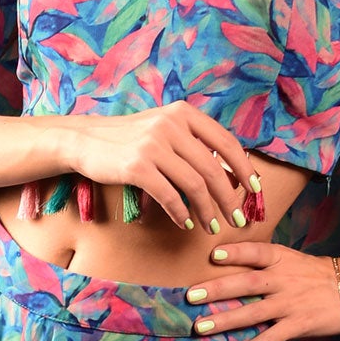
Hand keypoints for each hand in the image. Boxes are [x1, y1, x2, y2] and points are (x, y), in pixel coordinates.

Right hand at [57, 104, 264, 233]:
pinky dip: (181, 213)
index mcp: (184, 113)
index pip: (226, 142)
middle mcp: (171, 125)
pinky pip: (169, 195)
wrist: (84, 140)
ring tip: (213, 227)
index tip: (255, 190)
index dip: (244, 168)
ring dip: (208, 210)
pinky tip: (185, 224)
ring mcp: (153, 145)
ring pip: (195, 184)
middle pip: (213, 168)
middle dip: (230, 199)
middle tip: (238, 219)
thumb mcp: (163, 128)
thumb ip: (193, 142)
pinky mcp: (137, 166)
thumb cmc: (128, 140)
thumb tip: (230, 172)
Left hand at [185, 239, 339, 340]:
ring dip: (225, 320)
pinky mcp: (299, 324)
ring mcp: (290, 303)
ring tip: (200, 327)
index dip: (234, 252)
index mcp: (282, 259)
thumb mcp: (294, 259)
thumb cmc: (320, 274)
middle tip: (190, 296)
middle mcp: (283, 280)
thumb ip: (267, 263)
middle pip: (246, 283)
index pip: (255, 251)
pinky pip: (270, 337)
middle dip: (217, 289)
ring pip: (252, 312)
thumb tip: (233, 267)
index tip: (212, 255)